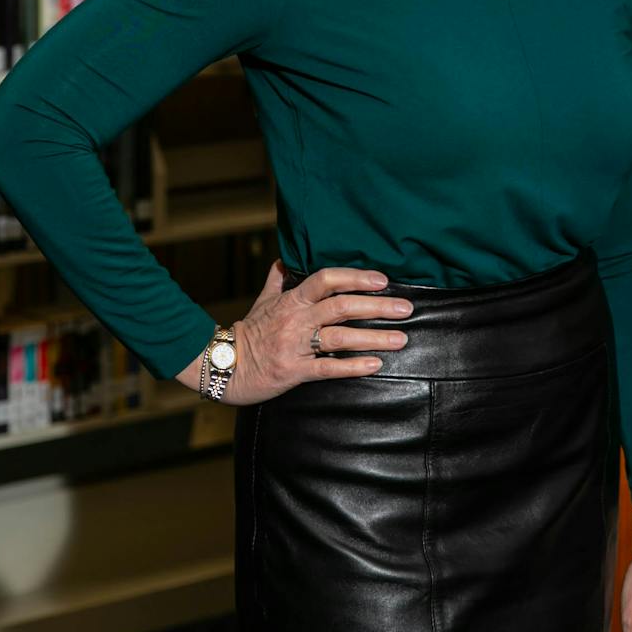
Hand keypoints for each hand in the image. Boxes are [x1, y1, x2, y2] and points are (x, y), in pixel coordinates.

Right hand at [175, 259, 411, 403]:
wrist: (225, 366)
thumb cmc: (247, 332)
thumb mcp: (262, 301)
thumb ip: (276, 280)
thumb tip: (284, 260)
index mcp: (291, 299)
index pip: (326, 279)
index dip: (356, 277)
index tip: (383, 280)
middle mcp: (296, 319)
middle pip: (342, 306)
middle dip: (377, 306)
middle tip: (406, 308)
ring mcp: (296, 345)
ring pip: (340, 337)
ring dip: (374, 337)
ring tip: (400, 338)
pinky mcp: (295, 371)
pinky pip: (328, 368)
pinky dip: (353, 366)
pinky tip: (376, 365)